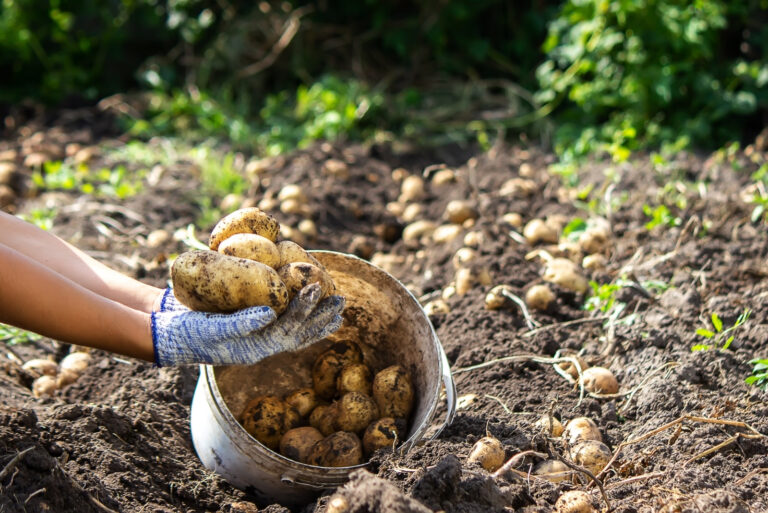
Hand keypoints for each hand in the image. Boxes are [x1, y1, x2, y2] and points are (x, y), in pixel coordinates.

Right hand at [152, 284, 344, 365]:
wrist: (170, 335)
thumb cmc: (189, 331)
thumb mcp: (212, 327)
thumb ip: (241, 322)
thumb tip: (270, 313)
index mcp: (256, 349)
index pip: (289, 330)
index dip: (305, 309)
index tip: (316, 287)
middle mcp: (262, 347)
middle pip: (300, 334)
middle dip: (321, 318)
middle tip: (342, 301)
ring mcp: (258, 339)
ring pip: (296, 331)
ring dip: (317, 318)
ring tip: (337, 307)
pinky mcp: (253, 328)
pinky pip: (284, 323)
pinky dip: (300, 314)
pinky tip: (309, 304)